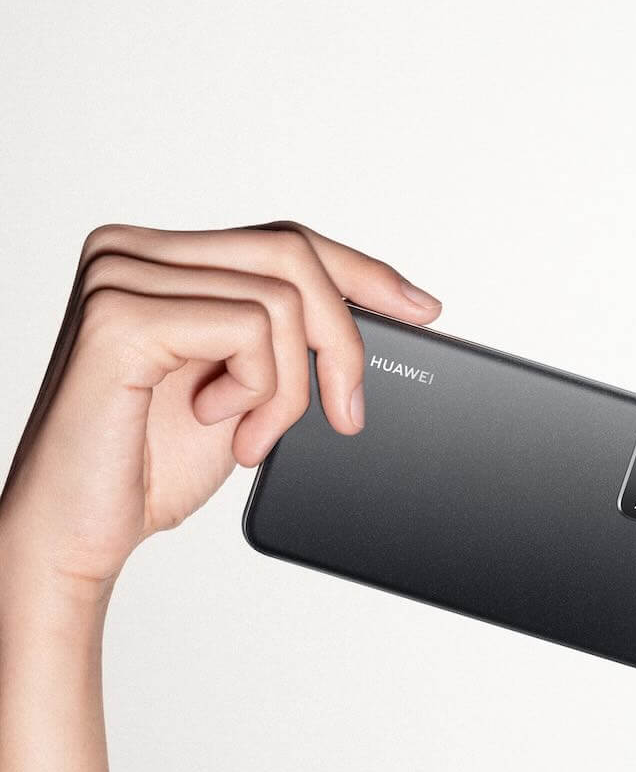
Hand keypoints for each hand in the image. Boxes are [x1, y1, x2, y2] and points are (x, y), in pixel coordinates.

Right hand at [0, 222, 441, 601]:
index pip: (282, 239)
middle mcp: (133, 251)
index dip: (361, 270)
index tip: (421, 309)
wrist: (78, 532)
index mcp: (159, 261)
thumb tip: (383, 314)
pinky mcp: (121, 314)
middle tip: (345, 415)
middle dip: (341, 343)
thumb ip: (285, 342)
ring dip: (288, 389)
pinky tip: (215, 423)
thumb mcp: (243, 392)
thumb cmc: (145, 467)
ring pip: (282, 299)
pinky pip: (250, 328)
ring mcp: (121, 275)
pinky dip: (256, 390)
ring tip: (250, 437)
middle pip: (293, 253)